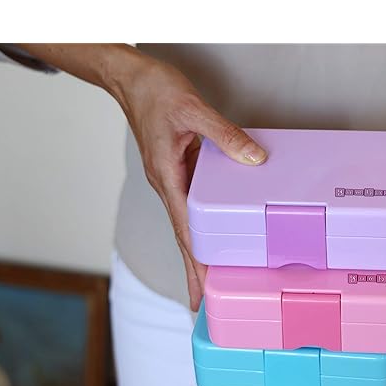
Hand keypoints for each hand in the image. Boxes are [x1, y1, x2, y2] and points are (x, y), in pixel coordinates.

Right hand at [112, 52, 267, 310]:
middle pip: (184, 239)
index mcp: (167, 178)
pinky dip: (201, 229)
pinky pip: (192, 208)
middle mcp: (168, 187)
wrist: (132, 78)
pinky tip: (213, 238)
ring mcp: (172, 182)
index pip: (184, 231)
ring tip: (210, 284)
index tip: (200, 294)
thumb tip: (254, 159)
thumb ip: (225, 135)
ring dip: (197, 256)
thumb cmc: (156, 92)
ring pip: (187, 227)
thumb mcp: (193, 110)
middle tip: (204, 308)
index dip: (194, 265)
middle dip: (193, 274)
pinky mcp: (178, 173)